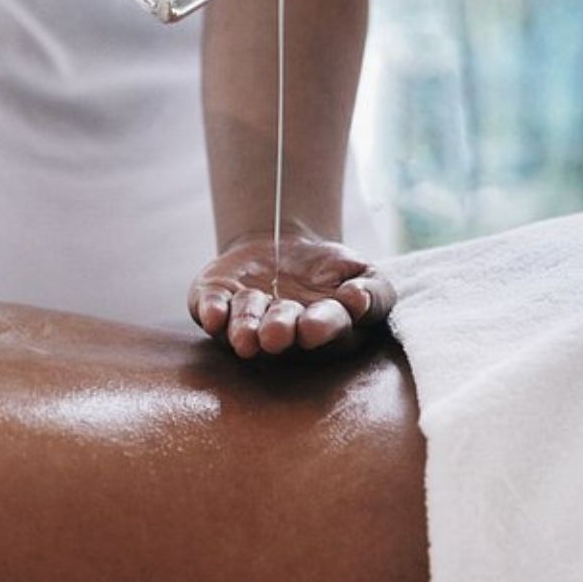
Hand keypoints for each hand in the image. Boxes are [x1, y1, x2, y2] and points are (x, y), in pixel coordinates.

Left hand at [188, 231, 394, 358]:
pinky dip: (210, 311)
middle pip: (281, 333)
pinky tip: (212, 316)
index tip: (315, 324)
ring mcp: (246, 320)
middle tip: (275, 336)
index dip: (323, 326)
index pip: (328, 329)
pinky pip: (209, 308)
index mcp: (324, 330)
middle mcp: (282, 333)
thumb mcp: (364, 274)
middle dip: (278, 330)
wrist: (283, 246)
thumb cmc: (330, 270)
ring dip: (244, 326)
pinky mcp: (215, 303)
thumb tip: (357, 299)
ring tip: (246, 336)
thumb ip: (373, 292)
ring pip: (243, 325)